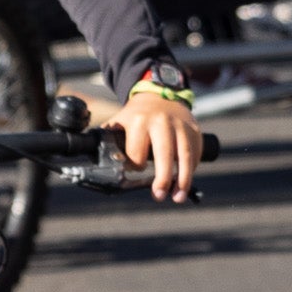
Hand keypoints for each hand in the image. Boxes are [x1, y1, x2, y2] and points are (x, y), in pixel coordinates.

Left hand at [83, 84, 206, 201]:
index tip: (135, 170)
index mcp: (139, 121)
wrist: (159, 94)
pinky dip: (192, 169)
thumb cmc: (137, 115)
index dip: (135, 165)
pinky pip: (196, 153)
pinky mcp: (194, 129)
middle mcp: (161, 122)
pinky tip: (185, 180)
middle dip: (162, 178)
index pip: (138, 152)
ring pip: (185, 156)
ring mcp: (180, 125)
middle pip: (164, 154)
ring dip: (183, 180)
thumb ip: (110, 141)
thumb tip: (96, 160)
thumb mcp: (120, 122)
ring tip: (177, 197)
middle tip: (158, 195)